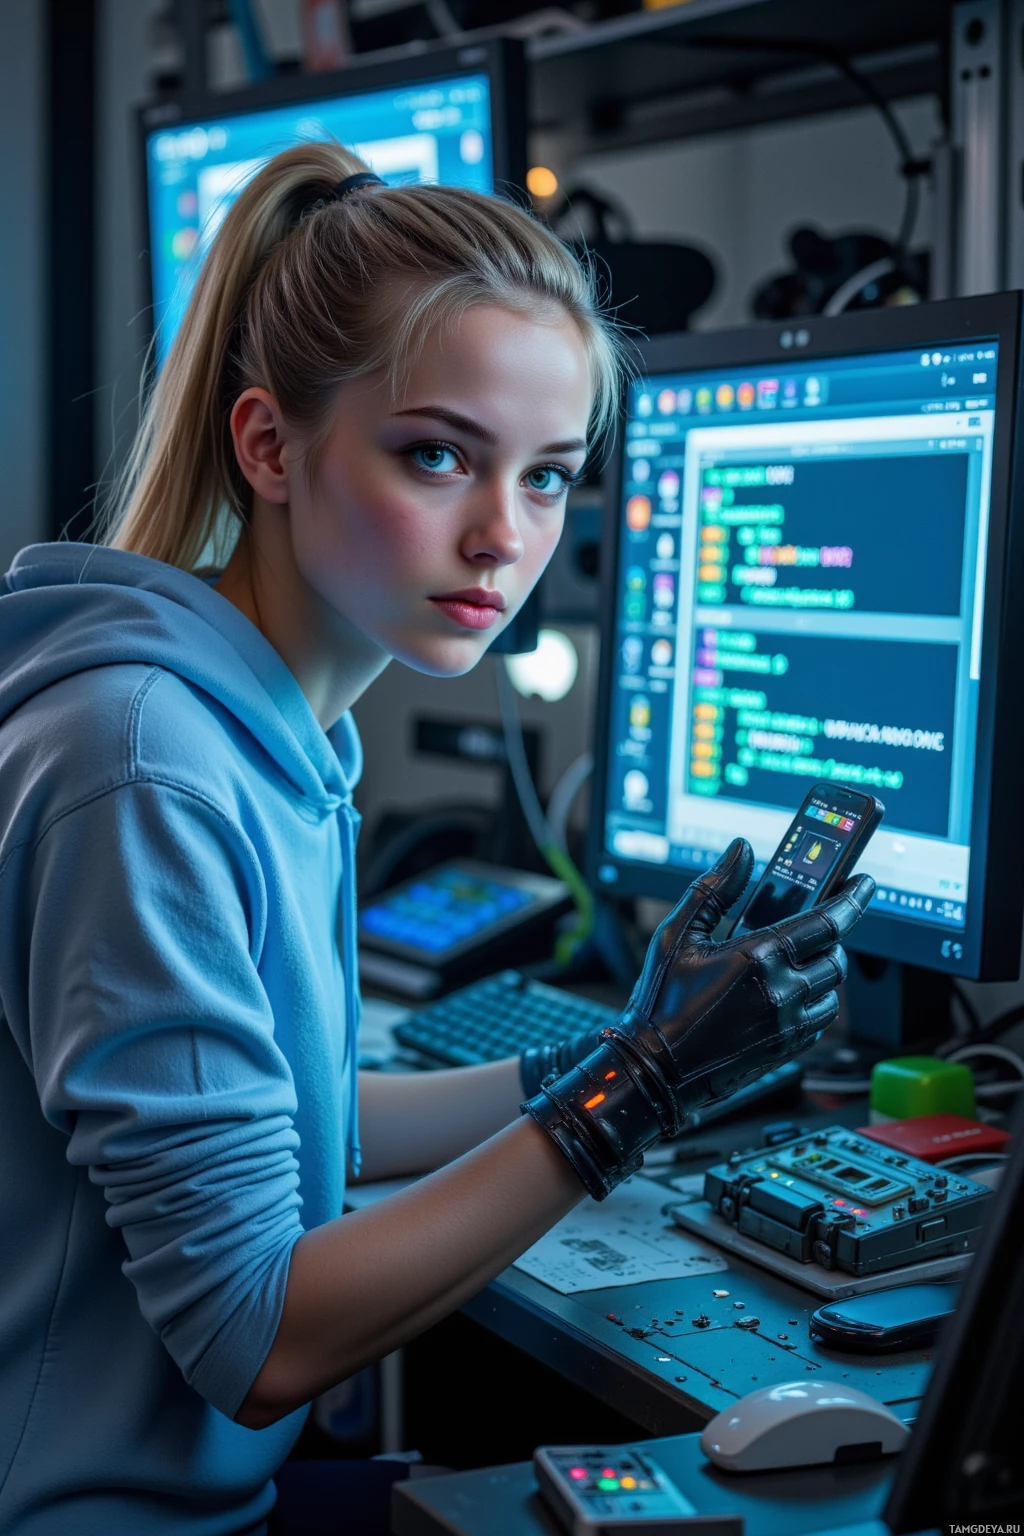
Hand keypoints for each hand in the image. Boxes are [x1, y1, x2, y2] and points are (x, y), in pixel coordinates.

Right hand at [612, 838, 873, 1113]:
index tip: (864, 883)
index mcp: (758, 956)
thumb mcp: (677, 934)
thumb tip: (741, 852)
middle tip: (808, 929)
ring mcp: (787, 1023)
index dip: (853, 898)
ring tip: (795, 963)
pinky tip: (788, 992)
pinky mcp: (787, 1048)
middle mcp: (781, 990)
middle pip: (836, 954)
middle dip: (829, 937)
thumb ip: (714, 888)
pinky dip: (815, 1001)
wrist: (654, 1068)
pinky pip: (821, 1019)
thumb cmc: (661, 1002)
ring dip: (823, 971)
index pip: (828, 921)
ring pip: (834, 989)